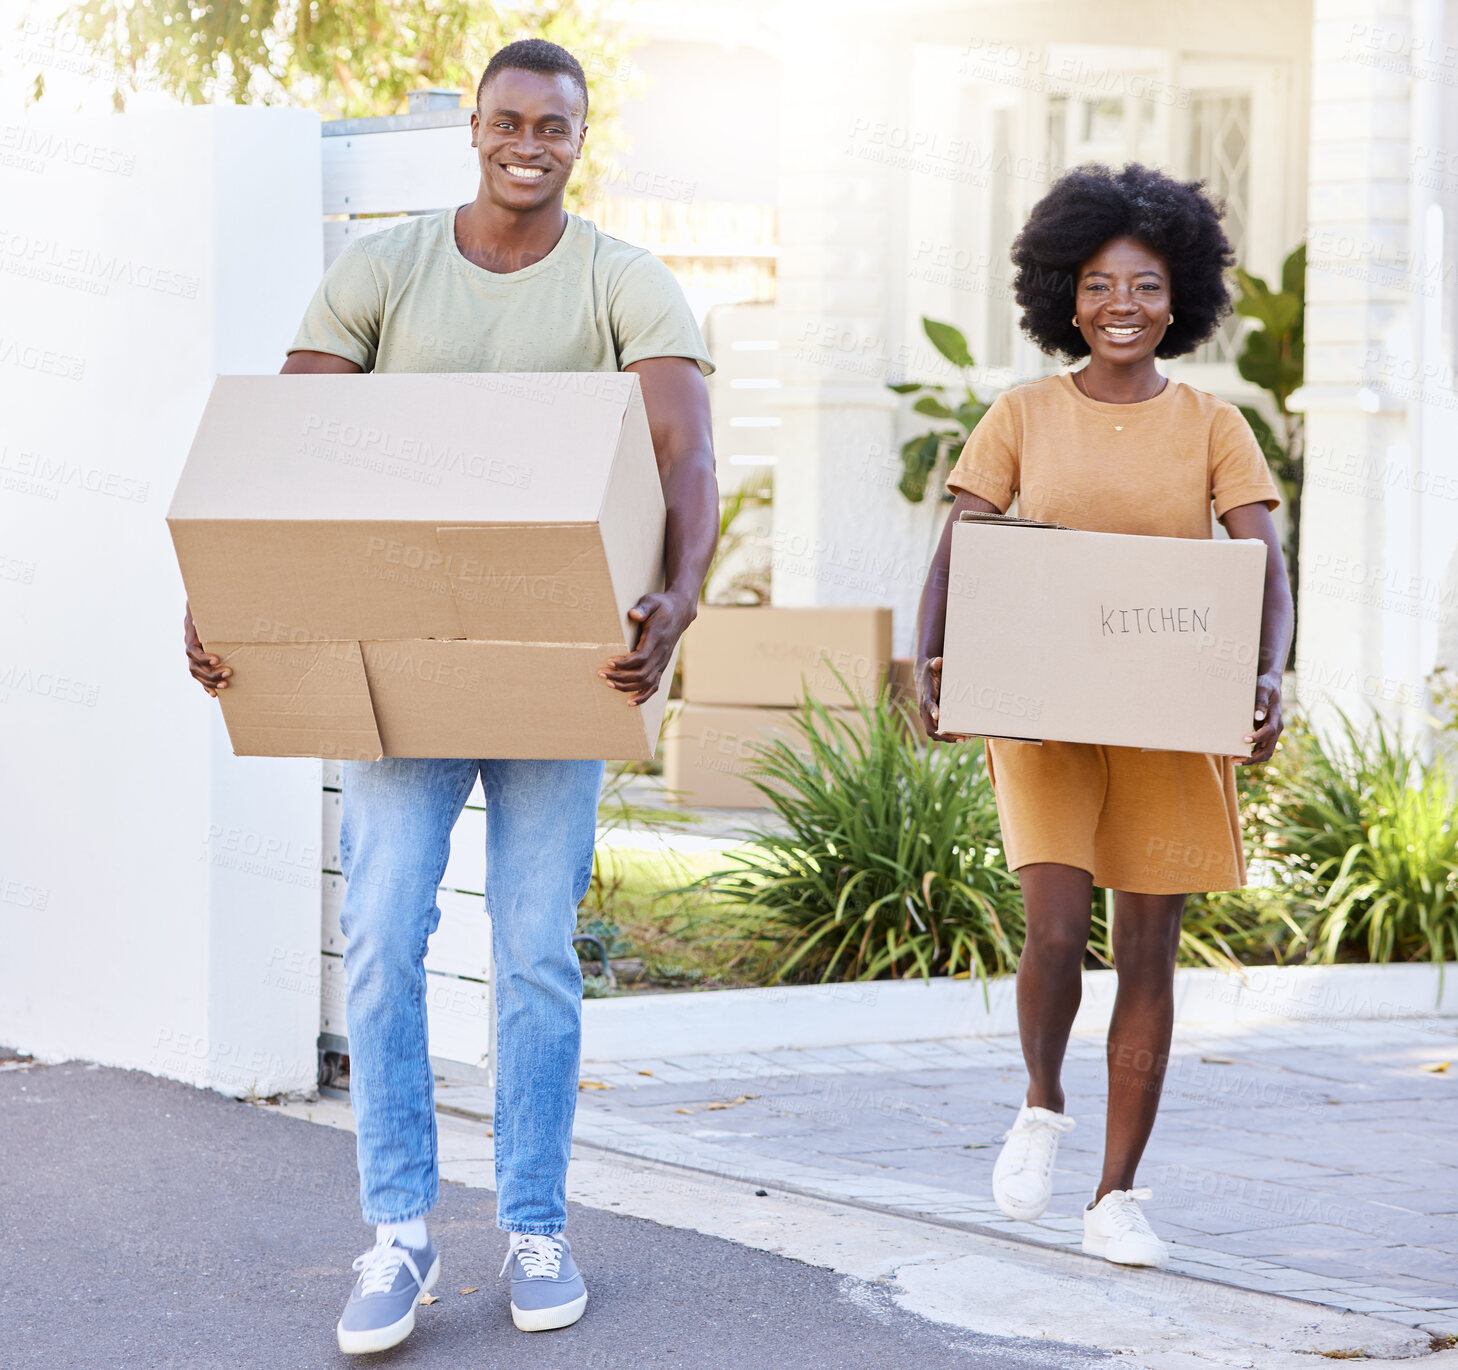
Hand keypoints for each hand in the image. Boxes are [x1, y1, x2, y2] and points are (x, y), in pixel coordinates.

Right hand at [184, 603, 229, 696]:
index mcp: (191, 637)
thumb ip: (206, 615)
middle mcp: (190, 648)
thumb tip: (201, 618)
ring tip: (226, 684)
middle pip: (194, 666)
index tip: (216, 659)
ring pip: (197, 673)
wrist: (201, 612)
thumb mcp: (208, 611)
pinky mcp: (199, 663)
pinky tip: (214, 694)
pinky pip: (200, 677)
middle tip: (229, 672)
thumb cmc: (209, 610)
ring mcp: (193, 657)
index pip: (192, 651)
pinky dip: (206, 686)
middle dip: (211, 672)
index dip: (202, 657)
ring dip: (210, 681)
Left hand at [600, 592, 694, 706]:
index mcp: (658, 638)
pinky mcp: (661, 666)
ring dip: (627, 686)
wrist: (680, 612)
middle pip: (642, 673)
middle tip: (602, 674)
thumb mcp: (652, 601)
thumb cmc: (662, 605)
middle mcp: (662, 654)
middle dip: (620, 677)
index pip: (642, 657)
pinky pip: (654, 686)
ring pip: (646, 682)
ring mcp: (663, 662)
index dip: (625, 663)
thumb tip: (633, 614)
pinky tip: (630, 702)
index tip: (609, 662)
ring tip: (609, 684)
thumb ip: (643, 608)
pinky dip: (642, 696)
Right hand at [917, 655, 966, 743]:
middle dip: (945, 735)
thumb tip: (938, 661)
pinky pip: (939, 731)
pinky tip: (963, 735)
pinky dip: (949, 736)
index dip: (933, 711)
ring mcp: (928, 716)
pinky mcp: (933, 718)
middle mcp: (925, 710)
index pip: (927, 706)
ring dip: (948, 738)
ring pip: (935, 733)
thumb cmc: (929, 671)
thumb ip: (935, 664)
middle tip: (961, 737)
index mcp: (925, 698)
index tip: (938, 716)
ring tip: (964, 738)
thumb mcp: (932, 665)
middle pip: (931, 728)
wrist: (922, 675)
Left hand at [1241, 672, 1282, 763]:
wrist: (1271, 686)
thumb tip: (1258, 716)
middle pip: (1268, 749)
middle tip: (1235, 760)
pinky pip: (1260, 748)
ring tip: (1234, 761)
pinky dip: (1250, 754)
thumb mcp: (1262, 688)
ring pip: (1265, 752)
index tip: (1244, 739)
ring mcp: (1272, 733)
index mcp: (1276, 717)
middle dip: (1253, 757)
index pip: (1270, 731)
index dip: (1258, 737)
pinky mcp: (1266, 734)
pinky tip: (1237, 754)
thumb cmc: (1265, 686)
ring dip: (1251, 759)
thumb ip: (1260, 701)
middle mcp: (1276, 728)